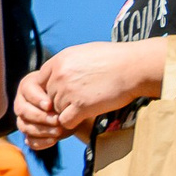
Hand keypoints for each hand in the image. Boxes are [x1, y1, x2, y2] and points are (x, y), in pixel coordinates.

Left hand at [15, 40, 150, 148]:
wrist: (135, 67)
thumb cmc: (115, 59)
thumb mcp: (84, 53)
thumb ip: (66, 64)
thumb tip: (55, 73)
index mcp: (59, 61)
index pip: (40, 82)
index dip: (51, 90)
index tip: (65, 92)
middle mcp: (59, 75)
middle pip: (48, 98)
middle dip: (62, 101)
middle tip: (82, 98)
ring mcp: (68, 91)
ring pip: (57, 111)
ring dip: (70, 111)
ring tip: (90, 102)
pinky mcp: (80, 107)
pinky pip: (65, 122)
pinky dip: (73, 122)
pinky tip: (86, 115)